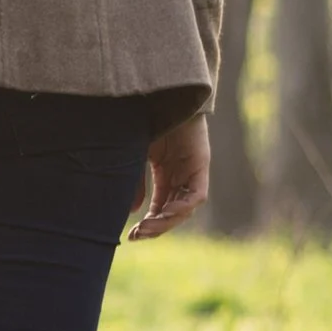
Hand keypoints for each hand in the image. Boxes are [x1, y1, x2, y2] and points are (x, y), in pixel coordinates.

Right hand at [129, 112, 208, 239]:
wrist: (159, 94)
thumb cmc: (144, 120)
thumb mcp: (133, 157)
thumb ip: (134, 183)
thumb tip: (132, 211)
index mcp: (166, 173)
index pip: (161, 207)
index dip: (149, 223)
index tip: (132, 236)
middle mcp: (181, 175)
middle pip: (173, 211)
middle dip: (157, 227)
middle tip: (138, 235)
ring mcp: (192, 170)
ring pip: (185, 208)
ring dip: (167, 221)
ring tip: (148, 227)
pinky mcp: (200, 164)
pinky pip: (196, 195)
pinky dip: (182, 207)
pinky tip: (166, 213)